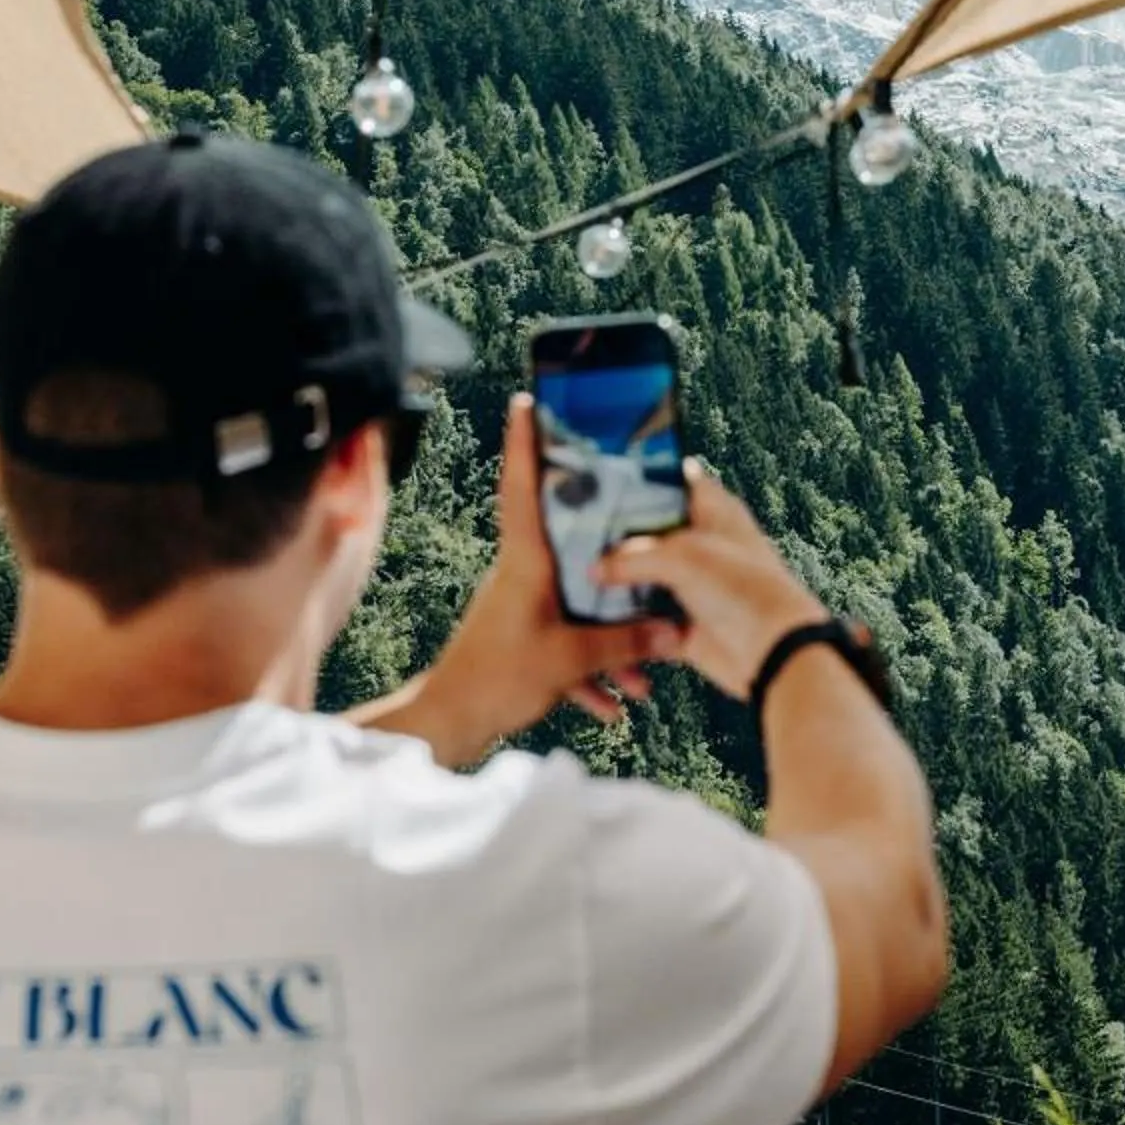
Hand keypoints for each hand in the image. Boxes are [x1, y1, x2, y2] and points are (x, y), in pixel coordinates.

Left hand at [377, 397, 682, 764]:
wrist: (451, 723)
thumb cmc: (497, 678)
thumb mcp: (570, 659)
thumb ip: (624, 643)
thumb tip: (672, 632)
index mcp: (526, 561)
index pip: (521, 486)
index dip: (525, 443)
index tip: (528, 401)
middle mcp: (523, 574)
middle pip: (566, 538)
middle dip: (602, 531)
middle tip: (629, 497)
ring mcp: (522, 607)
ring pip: (577, 605)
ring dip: (610, 640)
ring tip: (642, 677)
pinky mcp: (524, 640)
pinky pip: (567, 646)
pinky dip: (590, 674)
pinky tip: (613, 707)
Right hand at [599, 462, 828, 700]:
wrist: (771, 652)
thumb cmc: (742, 588)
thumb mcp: (681, 557)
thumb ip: (632, 557)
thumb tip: (595, 569)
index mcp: (715, 511)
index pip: (679, 480)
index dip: (646, 476)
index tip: (605, 477)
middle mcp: (704, 546)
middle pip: (652, 533)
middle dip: (618, 536)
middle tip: (576, 531)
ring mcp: (695, 586)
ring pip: (645, 578)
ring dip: (618, 581)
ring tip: (575, 571)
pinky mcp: (686, 625)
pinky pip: (646, 621)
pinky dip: (625, 622)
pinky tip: (594, 615)